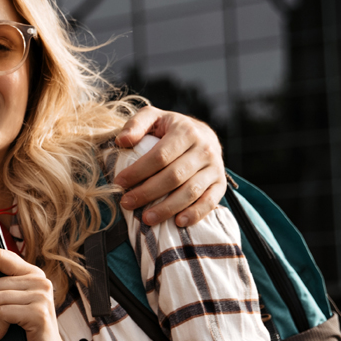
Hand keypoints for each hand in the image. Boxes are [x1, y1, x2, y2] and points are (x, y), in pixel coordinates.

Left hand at [114, 108, 225, 226]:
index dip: (138, 171)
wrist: (202, 133)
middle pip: (174, 176)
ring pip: (190, 192)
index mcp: (186, 131)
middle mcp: (204, 149)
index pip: (160, 156)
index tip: (119, 183)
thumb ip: (135, 125)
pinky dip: (195, 214)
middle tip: (126, 203)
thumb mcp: (153, 117)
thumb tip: (122, 141)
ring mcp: (215, 167)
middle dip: (147, 192)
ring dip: (167, 208)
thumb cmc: (170, 128)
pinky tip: (178, 222)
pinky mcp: (220, 183)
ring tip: (146, 218)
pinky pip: (210, 202)